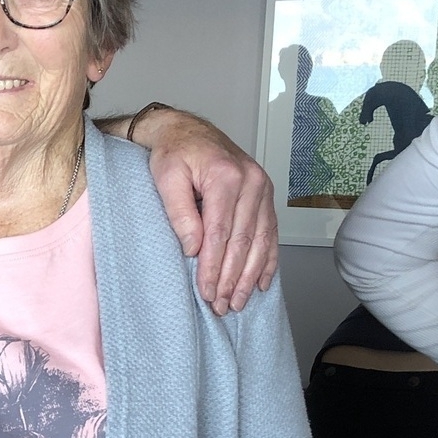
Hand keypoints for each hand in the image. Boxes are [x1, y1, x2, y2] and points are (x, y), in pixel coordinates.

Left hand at [115, 108, 277, 313]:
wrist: (187, 131)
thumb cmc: (174, 153)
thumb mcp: (166, 178)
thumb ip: (180, 212)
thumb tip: (195, 249)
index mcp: (227, 176)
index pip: (221, 232)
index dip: (214, 267)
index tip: (207, 292)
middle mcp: (252, 181)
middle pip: (244, 241)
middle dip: (232, 278)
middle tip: (222, 306)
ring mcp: (263, 189)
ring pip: (261, 241)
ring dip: (249, 276)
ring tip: (238, 302)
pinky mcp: (265, 196)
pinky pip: (271, 233)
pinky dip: (267, 260)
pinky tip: (260, 282)